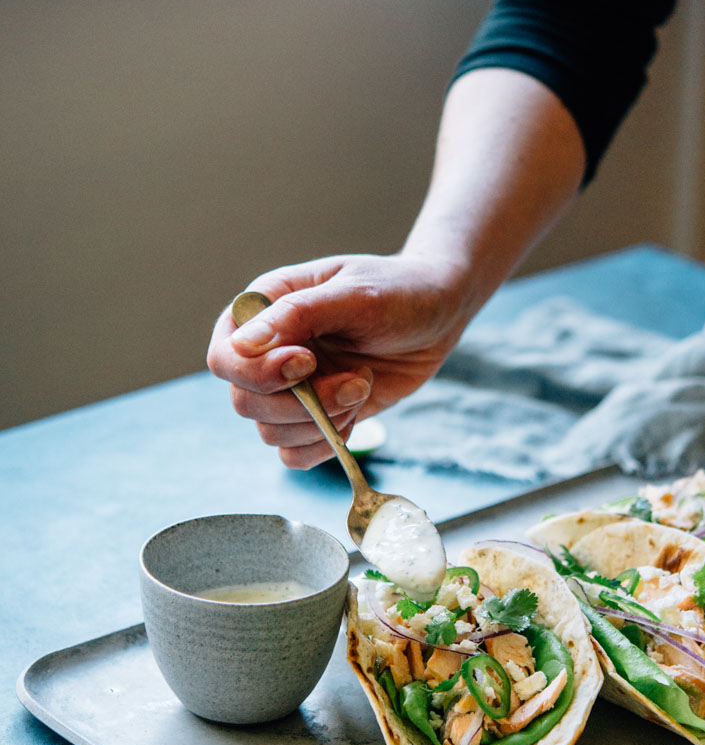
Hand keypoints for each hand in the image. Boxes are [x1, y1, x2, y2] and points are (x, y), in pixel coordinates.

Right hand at [207, 252, 468, 468]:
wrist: (438, 313)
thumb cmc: (398, 291)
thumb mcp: (354, 294)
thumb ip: (299, 314)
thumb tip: (243, 344)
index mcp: (264, 309)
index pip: (225, 357)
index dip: (257, 372)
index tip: (308, 363)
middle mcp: (268, 351)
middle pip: (245, 401)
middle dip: (303, 403)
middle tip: (356, 380)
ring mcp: (290, 387)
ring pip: (270, 432)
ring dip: (322, 421)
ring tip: (362, 385)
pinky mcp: (316, 414)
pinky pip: (295, 453)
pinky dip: (326, 442)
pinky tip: (357, 412)